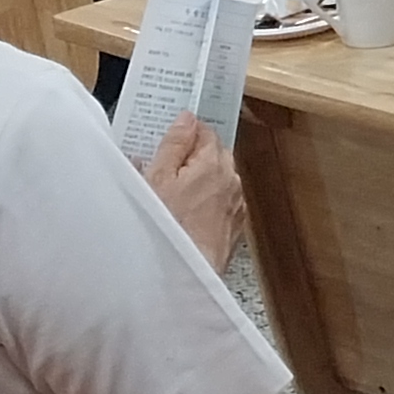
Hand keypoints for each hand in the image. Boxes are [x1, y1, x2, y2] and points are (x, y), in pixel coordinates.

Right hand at [139, 115, 246, 273]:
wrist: (184, 273)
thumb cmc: (168, 228)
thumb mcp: (158, 178)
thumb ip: (175, 143)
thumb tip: (186, 119)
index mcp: (214, 162)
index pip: (205, 131)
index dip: (185, 134)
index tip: (168, 143)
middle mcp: (231, 179)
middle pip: (214, 154)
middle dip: (192, 158)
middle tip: (164, 172)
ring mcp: (235, 203)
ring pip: (218, 180)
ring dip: (201, 181)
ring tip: (172, 198)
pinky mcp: (234, 225)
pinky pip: (220, 203)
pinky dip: (206, 203)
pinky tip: (186, 216)